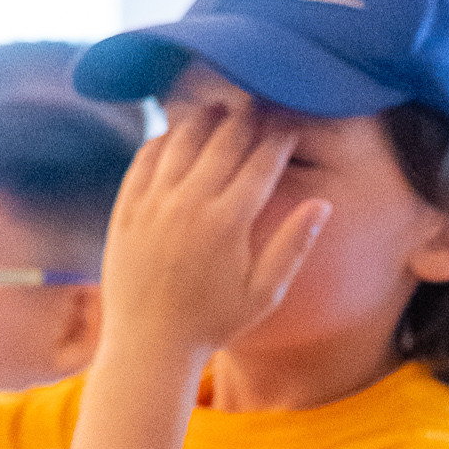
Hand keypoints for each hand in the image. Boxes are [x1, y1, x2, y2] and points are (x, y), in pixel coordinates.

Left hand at [95, 103, 330, 362]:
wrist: (149, 345)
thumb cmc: (213, 322)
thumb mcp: (264, 293)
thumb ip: (293, 245)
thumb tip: (322, 203)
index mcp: (229, 222)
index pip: (262, 159)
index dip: (281, 135)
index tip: (292, 122)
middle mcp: (189, 203)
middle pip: (224, 138)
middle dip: (248, 116)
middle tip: (261, 103)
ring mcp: (153, 202)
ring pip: (183, 138)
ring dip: (206, 118)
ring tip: (222, 109)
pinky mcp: (126, 208)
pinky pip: (146, 157)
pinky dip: (164, 137)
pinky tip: (178, 133)